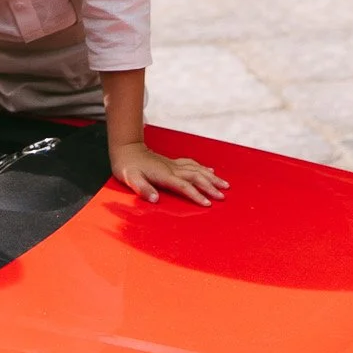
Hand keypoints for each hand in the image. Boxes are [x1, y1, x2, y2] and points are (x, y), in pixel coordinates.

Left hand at [112, 143, 227, 207]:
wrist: (126, 149)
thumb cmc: (127, 166)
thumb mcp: (129, 178)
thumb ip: (142, 188)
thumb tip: (155, 199)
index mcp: (164, 175)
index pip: (184, 186)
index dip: (196, 195)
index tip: (208, 204)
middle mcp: (172, 168)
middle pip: (196, 177)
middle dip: (211, 187)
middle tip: (223, 196)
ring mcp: (173, 164)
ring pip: (197, 169)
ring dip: (212, 177)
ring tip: (225, 185)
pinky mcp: (173, 162)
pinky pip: (192, 164)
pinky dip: (203, 168)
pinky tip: (211, 171)